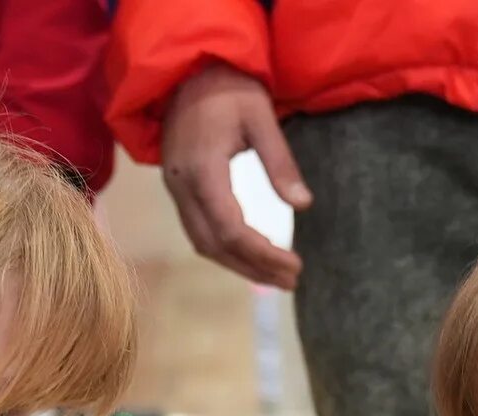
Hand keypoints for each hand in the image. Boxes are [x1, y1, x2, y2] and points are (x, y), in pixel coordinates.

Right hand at [159, 62, 310, 288]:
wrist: (185, 72)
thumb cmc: (227, 88)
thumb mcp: (260, 115)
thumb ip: (279, 162)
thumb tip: (303, 205)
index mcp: (203, 170)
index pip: (231, 229)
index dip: (263, 254)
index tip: (295, 265)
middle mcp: (182, 187)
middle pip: (215, 246)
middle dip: (254, 269)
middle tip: (290, 281)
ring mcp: (175, 191)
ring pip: (203, 244)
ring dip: (238, 266)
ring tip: (274, 277)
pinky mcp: (177, 189)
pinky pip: (197, 231)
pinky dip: (224, 251)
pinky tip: (248, 256)